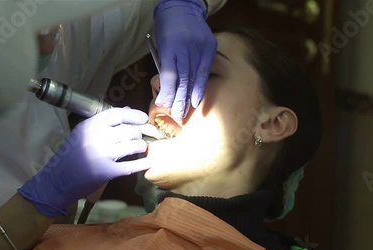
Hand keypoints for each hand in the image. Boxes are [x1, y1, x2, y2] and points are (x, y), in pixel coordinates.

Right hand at [18, 107, 150, 217]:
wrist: (58, 179)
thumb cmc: (72, 154)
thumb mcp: (84, 133)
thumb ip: (106, 122)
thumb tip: (129, 110)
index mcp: (90, 125)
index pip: (118, 114)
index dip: (134, 115)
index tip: (144, 118)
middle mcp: (97, 137)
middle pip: (129, 130)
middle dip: (140, 133)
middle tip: (142, 136)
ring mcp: (102, 154)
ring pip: (133, 145)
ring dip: (142, 146)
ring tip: (142, 147)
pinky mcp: (107, 171)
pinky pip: (131, 166)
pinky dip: (143, 164)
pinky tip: (149, 162)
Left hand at [153, 0, 216, 122]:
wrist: (182, 9)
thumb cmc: (167, 29)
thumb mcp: (161, 46)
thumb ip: (166, 66)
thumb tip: (166, 92)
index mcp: (170, 45)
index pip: (170, 74)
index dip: (168, 92)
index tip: (165, 106)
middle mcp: (187, 46)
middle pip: (184, 78)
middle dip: (180, 98)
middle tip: (178, 115)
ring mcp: (200, 46)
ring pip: (195, 76)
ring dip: (191, 96)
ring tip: (187, 111)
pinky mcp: (210, 47)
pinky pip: (205, 70)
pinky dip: (201, 86)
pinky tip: (197, 98)